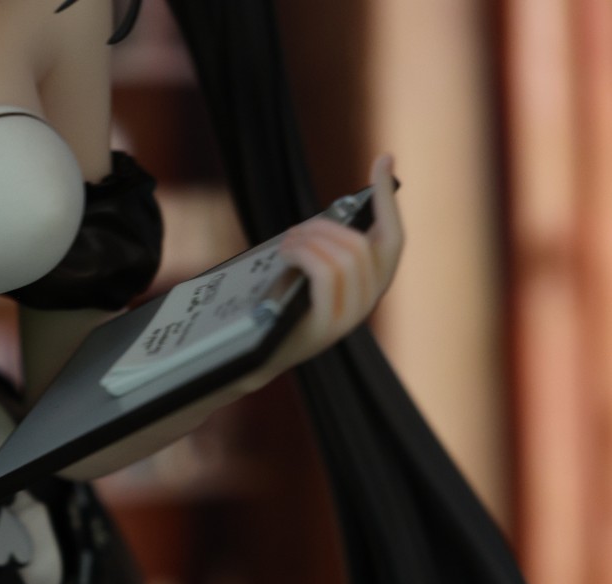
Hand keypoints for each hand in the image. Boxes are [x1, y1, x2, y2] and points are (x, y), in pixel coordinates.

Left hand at [253, 153, 406, 379]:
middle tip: (295, 232)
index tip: (384, 159)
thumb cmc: (285, 304)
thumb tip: (333, 216)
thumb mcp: (312, 270)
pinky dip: (304, 255)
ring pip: (345, 256)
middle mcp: (371, 299)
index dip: (388, 198)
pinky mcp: (329, 325)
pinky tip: (286, 254)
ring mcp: (353, 315)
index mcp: (374, 282)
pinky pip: (326, 274)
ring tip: (286, 245)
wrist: (261, 353)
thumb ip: (330, 247)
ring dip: (310, 241)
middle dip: (325, 228)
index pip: (394, 234)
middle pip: (362, 243)